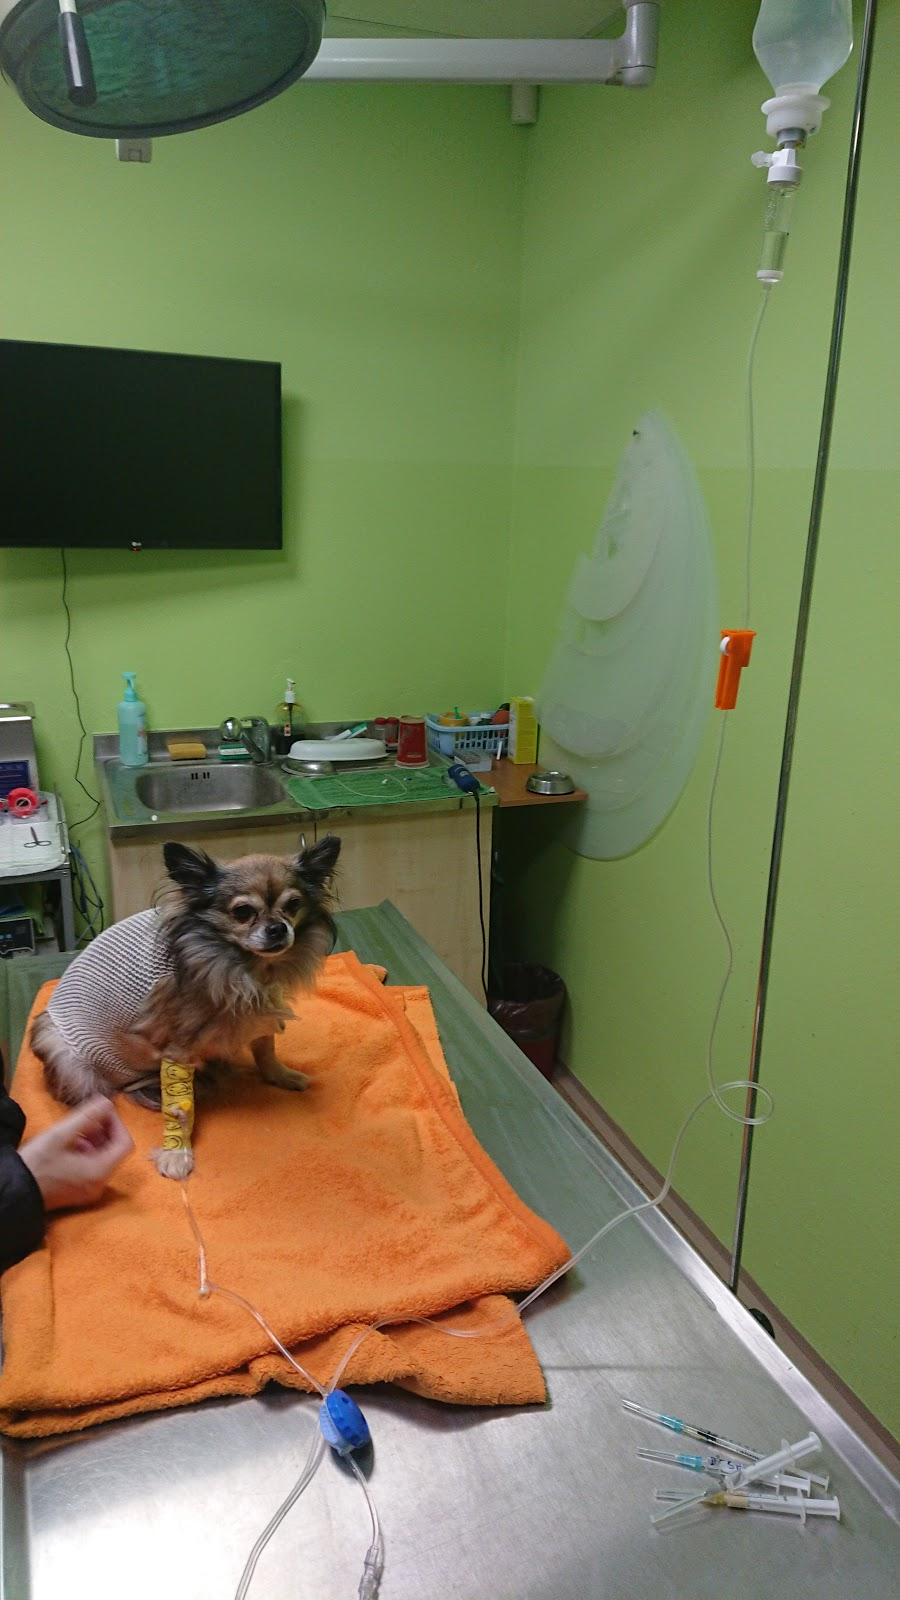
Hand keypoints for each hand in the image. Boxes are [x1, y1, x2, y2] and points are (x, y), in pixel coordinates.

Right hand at [20, 1096, 133, 1211]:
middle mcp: (99, 1184)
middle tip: (87, 1117)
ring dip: (94, 1140)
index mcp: (100, 1172)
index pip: (125, 1143)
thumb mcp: (61, 1134)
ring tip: (75, 1130)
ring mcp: (89, 1190)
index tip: (101, 1111)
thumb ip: (88, 1116)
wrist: (14, 1191)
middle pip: (114, 1151)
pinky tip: (69, 1144)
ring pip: (103, 1158)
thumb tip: (107, 1102)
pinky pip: (92, 1167)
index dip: (116, 1123)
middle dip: (104, 1130)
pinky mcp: (79, 1192)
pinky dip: (86, 1152)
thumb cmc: (36, 1164)